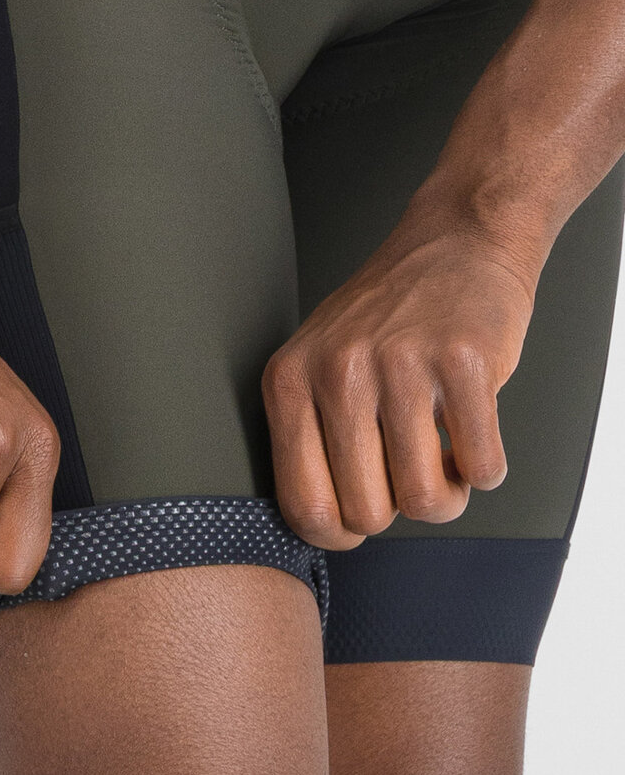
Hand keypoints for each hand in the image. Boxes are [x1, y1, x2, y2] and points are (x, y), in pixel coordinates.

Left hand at [261, 214, 537, 550]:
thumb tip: (324, 529)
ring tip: (445, 458)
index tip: (359, 521)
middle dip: (398, 511)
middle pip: (368, 515)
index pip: (303, 507)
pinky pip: (482, 467)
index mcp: (288, 382)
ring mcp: (400, 364)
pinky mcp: (464, 361)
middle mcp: (337, 372)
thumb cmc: (383, 318)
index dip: (339, 534)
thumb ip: (307, 439)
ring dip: (448, 494)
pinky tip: (472, 433)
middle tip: (410, 475)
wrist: (455, 241)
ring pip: (427, 500)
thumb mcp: (315, 364)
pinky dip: (486, 468)